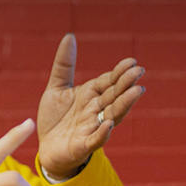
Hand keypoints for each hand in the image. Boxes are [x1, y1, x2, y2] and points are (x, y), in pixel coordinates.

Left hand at [37, 34, 144, 178]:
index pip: (109, 82)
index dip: (119, 73)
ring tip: (136, 92)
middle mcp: (95, 110)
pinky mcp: (83, 146)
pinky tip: (109, 124)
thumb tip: (70, 36)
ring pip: (112, 115)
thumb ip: (64, 64)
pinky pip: (95, 139)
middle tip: (138, 72)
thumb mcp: (56, 87)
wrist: (46, 149)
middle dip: (125, 84)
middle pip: (114, 96)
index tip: (132, 61)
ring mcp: (91, 128)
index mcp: (91, 95)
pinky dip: (102, 133)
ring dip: (123, 104)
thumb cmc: (55, 119)